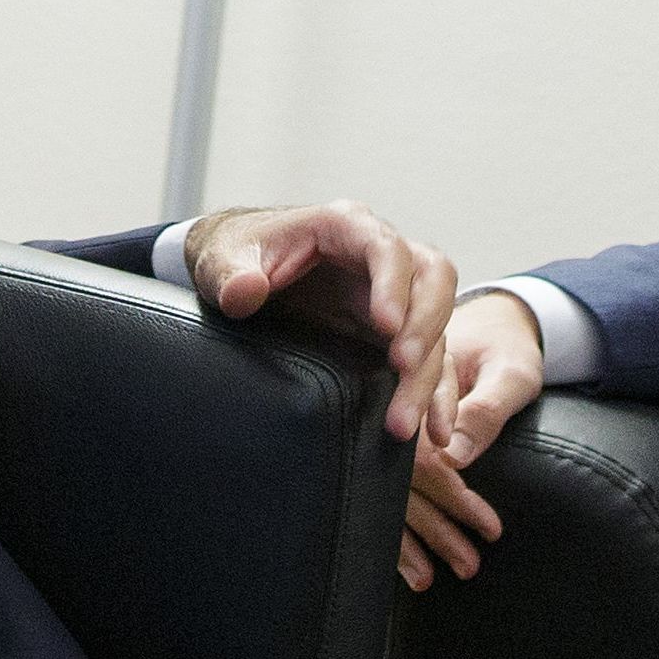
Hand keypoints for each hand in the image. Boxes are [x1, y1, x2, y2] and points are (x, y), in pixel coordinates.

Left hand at [185, 202, 458, 446]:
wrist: (241, 265)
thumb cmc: (238, 252)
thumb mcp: (222, 258)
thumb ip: (230, 274)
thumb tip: (244, 293)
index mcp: (344, 226)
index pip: (386, 247)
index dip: (393, 284)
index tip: (387, 325)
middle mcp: (379, 256)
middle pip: (432, 278)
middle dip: (425, 324)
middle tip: (404, 366)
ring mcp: (392, 293)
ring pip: (436, 324)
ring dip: (427, 374)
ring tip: (403, 423)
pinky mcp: (392, 330)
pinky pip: (430, 358)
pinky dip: (436, 394)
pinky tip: (436, 432)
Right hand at [400, 289, 544, 591]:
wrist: (493, 321)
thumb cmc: (507, 345)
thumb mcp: (512, 370)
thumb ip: (486, 408)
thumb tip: (453, 457)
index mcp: (420, 378)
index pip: (424, 445)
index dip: (453, 492)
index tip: (488, 528)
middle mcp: (395, 403)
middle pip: (407, 477)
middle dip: (434, 527)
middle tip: (469, 565)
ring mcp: (387, 424)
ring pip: (394, 491)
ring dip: (414, 540)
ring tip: (433, 581)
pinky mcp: (392, 441)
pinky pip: (389, 492)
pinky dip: (399, 533)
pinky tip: (410, 569)